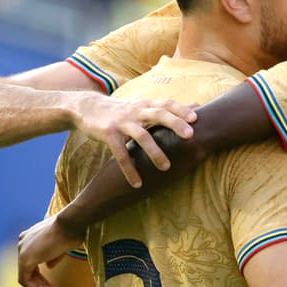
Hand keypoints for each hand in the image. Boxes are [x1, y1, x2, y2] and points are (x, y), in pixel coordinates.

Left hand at [17, 214, 82, 286]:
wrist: (71, 223)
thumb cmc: (72, 230)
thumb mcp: (62, 245)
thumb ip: (52, 256)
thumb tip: (48, 266)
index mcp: (30, 237)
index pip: (33, 261)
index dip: (43, 275)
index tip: (56, 283)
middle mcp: (22, 243)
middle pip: (28, 270)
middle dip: (42, 283)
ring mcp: (22, 251)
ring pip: (26, 277)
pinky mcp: (25, 260)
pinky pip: (26, 281)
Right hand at [71, 93, 196, 186]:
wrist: (88, 108)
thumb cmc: (124, 110)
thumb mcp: (145, 105)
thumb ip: (169, 107)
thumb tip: (197, 104)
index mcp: (147, 104)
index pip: (167, 103)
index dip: (181, 109)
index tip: (197, 118)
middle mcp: (136, 111)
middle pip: (158, 114)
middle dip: (174, 124)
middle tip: (190, 136)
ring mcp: (122, 122)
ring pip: (141, 136)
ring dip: (154, 152)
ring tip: (166, 168)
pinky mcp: (109, 134)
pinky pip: (120, 154)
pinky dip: (129, 169)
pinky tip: (137, 183)